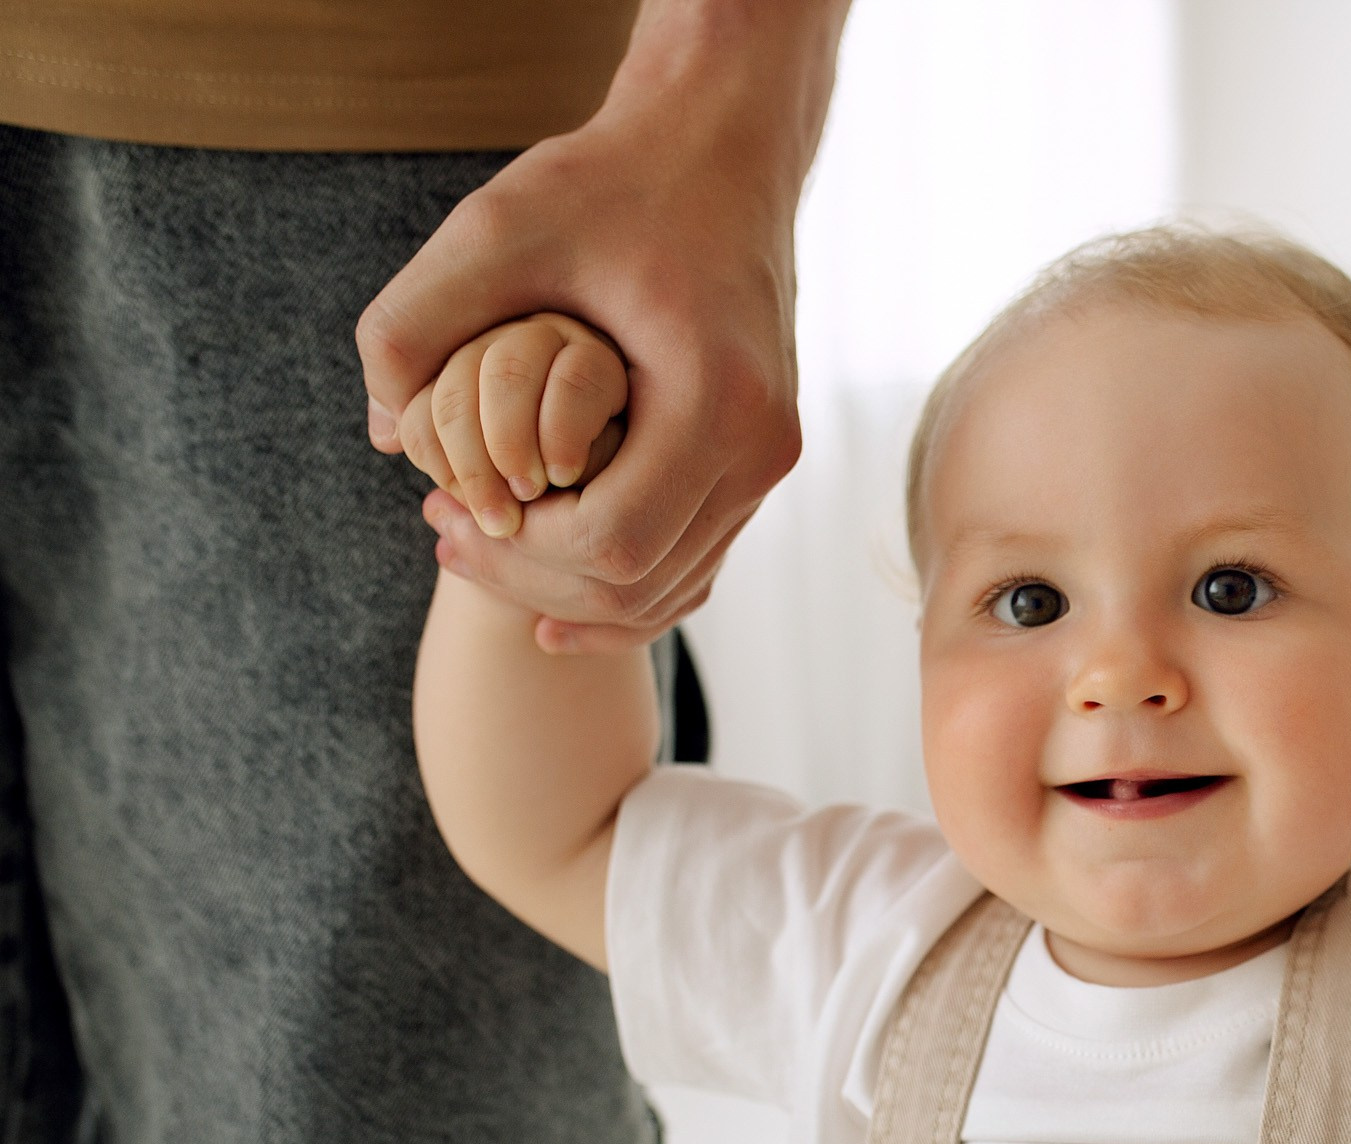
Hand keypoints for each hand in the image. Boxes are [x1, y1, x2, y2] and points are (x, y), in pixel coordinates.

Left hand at [358, 0, 838, 653]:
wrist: (719, 149)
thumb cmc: (612, 181)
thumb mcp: (495, 229)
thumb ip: (415, 323)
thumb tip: (383, 436)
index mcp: (715, 400)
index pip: (613, 542)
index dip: (519, 548)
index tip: (448, 508)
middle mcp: (760, 446)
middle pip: (640, 581)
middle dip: (530, 574)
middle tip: (442, 533)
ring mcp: (769, 460)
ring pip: (669, 588)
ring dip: (570, 589)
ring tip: (476, 545)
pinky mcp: (759, 458)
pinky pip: (694, 564)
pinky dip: (624, 589)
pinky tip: (550, 587)